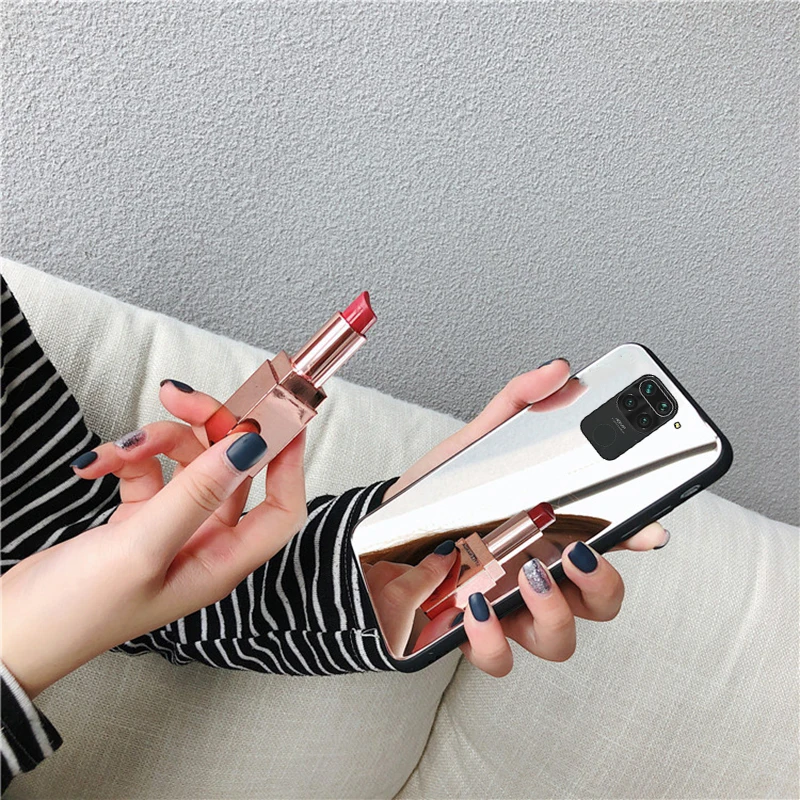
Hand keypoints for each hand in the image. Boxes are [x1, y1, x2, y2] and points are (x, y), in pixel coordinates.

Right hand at [0, 429, 305, 697]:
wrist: (10, 632)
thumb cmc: (76, 613)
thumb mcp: (142, 548)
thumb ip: (196, 493)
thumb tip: (250, 446)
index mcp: (222, 561)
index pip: (281, 508)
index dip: (287, 462)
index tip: (278, 415)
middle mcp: (205, 543)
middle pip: (231, 469)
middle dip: (209, 429)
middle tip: (178, 398)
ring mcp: (173, 528)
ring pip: (188, 462)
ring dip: (155, 441)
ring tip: (117, 448)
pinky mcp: (139, 518)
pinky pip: (149, 469)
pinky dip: (126, 458)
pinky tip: (95, 466)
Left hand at [379, 359, 669, 674]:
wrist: (378, 534)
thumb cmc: (440, 495)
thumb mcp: (475, 443)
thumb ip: (518, 404)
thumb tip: (559, 370)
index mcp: (551, 534)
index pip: (612, 541)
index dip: (639, 538)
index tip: (649, 527)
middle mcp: (541, 577)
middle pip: (601, 600)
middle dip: (603, 582)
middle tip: (581, 551)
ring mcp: (510, 610)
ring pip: (561, 637)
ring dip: (552, 611)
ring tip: (524, 575)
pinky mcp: (473, 635)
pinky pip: (500, 657)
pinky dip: (493, 640)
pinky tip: (475, 605)